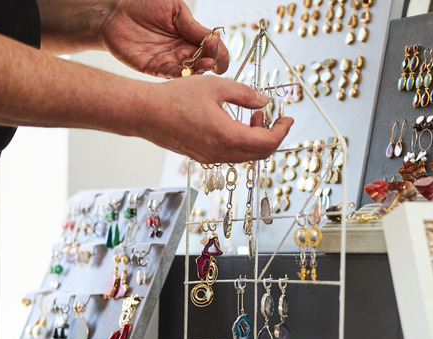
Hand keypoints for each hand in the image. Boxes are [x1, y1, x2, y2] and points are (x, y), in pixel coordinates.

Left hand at [97, 0, 228, 77]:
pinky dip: (183, 74)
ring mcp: (170, 61)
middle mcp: (183, 50)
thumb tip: (211, 37)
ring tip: (207, 64)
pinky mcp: (156, 68)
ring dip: (201, 69)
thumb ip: (192, 25)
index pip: (212, 47)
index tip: (218, 45)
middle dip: (213, 59)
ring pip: (192, 70)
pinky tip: (191, 70)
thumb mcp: (174, 9)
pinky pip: (173, 74)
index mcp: (190, 36)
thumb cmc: (143, 5)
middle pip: (205, 60)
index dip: (219, 49)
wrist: (115, 14)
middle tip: (213, 54)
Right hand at [140, 75, 292, 162]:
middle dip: (272, 135)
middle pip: (260, 153)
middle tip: (273, 116)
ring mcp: (210, 157)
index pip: (267, 142)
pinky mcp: (202, 156)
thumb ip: (245, 94)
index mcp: (227, 137)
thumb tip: (264, 102)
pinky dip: (241, 141)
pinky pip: (231, 154)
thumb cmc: (175, 98)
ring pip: (246, 155)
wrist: (145, 114)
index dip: (282, 131)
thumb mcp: (216, 87)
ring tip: (252, 114)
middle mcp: (220, 153)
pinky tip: (235, 122)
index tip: (287, 118)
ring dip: (256, 138)